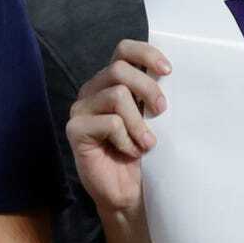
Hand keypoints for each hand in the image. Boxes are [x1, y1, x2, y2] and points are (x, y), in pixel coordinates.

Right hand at [68, 39, 169, 218]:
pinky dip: (127, 139)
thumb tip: (168, 74)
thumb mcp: (153, 118)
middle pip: (119, 69)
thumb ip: (152, 94)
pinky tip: (129, 152)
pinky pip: (110, 123)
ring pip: (116, 96)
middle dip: (147, 88)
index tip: (168, 71)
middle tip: (162, 111)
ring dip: (139, 123)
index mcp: (111, 81)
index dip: (146, 54)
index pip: (123, 50)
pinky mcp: (75, 130)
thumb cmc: (144, 153)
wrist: (129, 192)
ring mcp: (81, 109)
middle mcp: (92, 90)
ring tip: (146, 144)